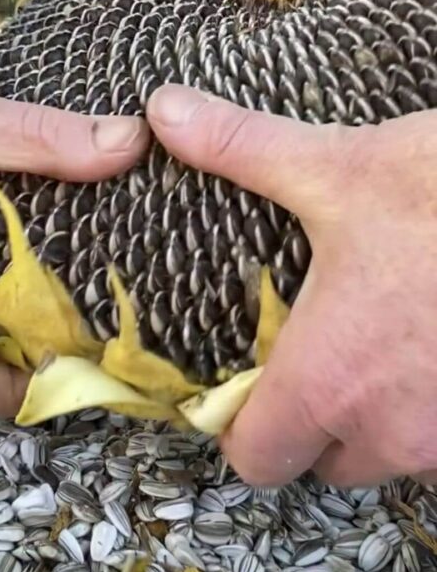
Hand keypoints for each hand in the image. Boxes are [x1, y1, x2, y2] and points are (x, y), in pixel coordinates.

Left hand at [148, 83, 436, 487]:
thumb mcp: (338, 169)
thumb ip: (242, 149)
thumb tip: (163, 110)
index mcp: (326, 381)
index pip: (256, 458)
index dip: (244, 427)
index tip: (250, 382)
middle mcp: (389, 430)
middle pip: (327, 460)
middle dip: (318, 421)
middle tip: (324, 351)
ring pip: (395, 453)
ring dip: (384, 416)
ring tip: (387, 340)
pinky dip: (434, 407)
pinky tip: (433, 345)